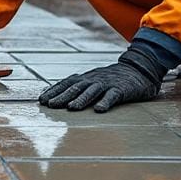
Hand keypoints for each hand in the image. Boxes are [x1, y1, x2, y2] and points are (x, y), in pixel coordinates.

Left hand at [38, 46, 164, 111]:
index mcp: (86, 78)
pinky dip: (105, 102)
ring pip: (92, 91)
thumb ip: (79, 87)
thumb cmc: (113, 78)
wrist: (139, 69)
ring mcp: (108, 83)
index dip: (54, 91)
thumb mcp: (94, 80)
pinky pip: (113, 96)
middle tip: (50, 105)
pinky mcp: (121, 89)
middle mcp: (94, 79)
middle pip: (76, 87)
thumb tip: (59, 97)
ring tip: (71, 108)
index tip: (41, 100)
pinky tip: (99, 110)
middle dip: (62, 96)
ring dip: (81, 99)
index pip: (66, 83)